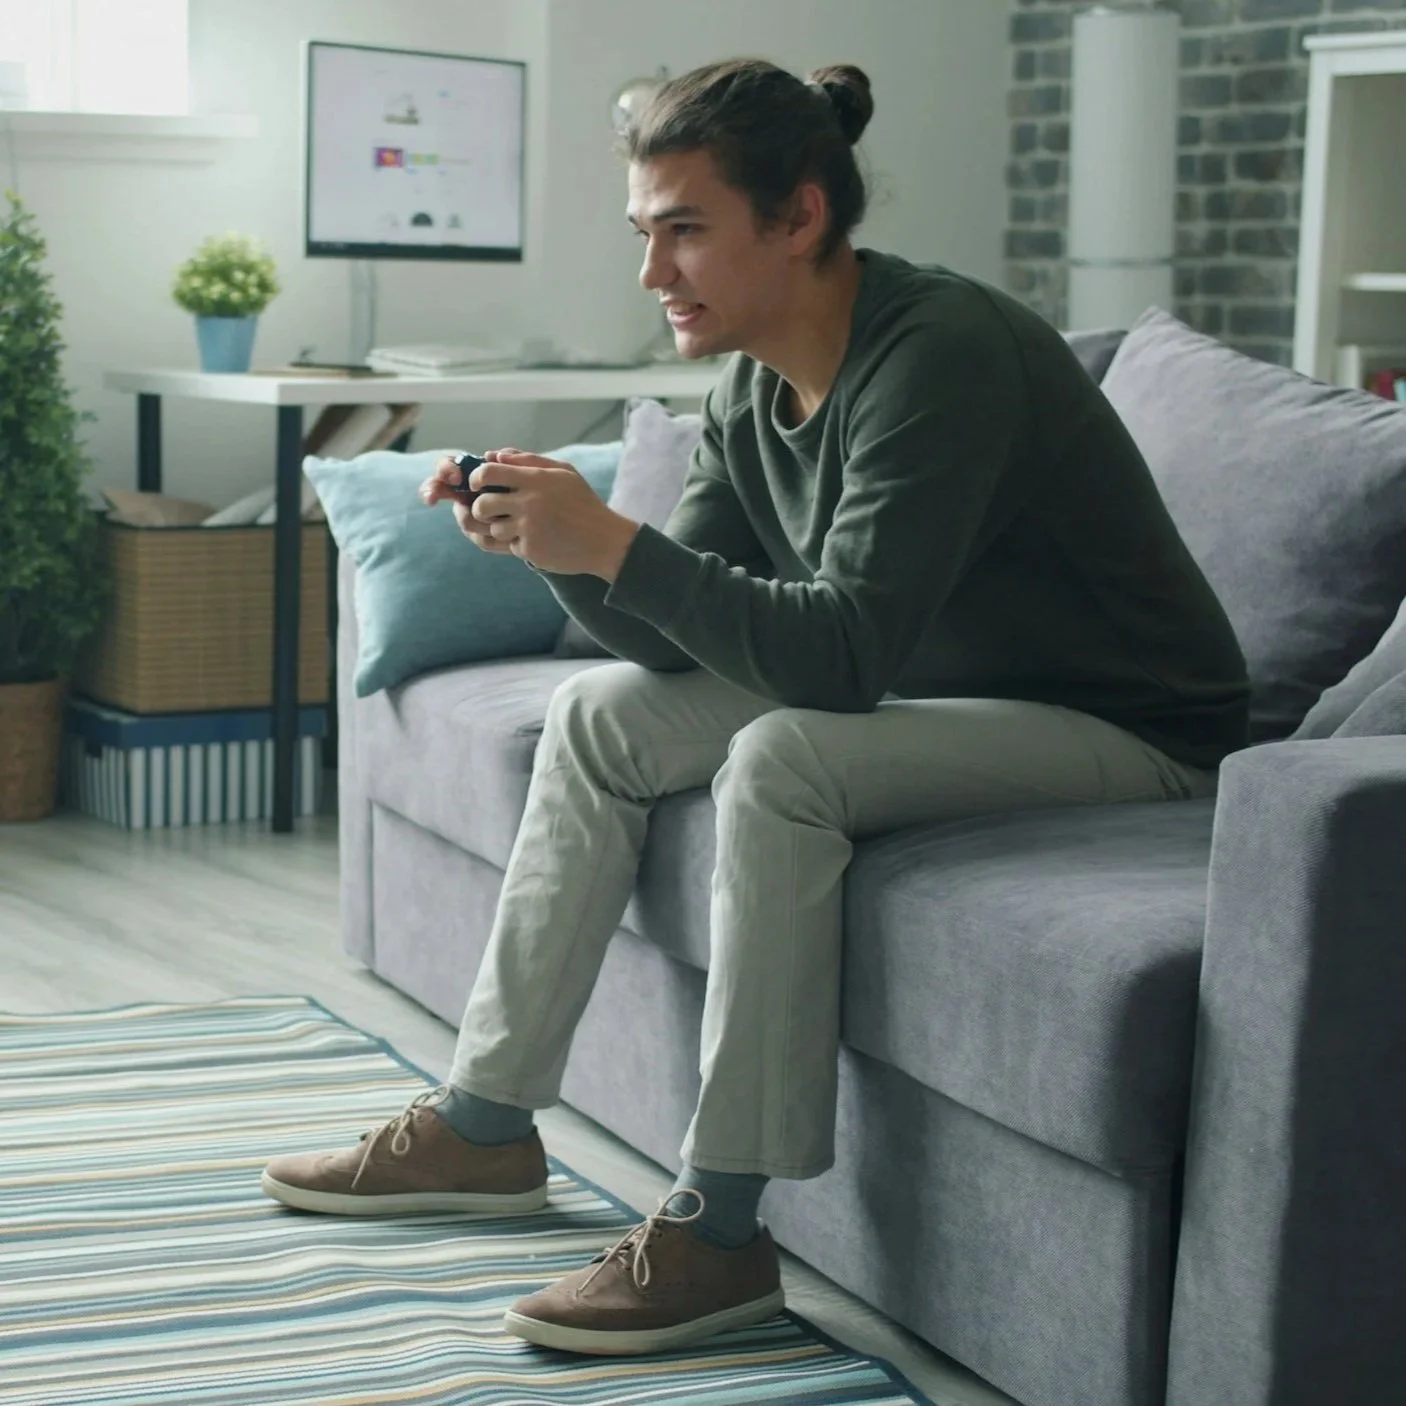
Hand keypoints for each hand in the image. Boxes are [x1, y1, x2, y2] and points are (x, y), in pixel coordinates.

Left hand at [423, 447, 636, 575]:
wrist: (605, 540)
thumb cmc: (583, 503)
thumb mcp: (563, 472)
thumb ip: (527, 459)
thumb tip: (492, 455)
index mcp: (536, 479)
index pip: (487, 474)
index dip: (475, 478)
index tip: (477, 485)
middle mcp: (529, 503)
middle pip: (482, 505)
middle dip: (480, 509)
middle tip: (490, 511)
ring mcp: (529, 529)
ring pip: (492, 530)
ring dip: (500, 529)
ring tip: (519, 526)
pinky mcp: (531, 550)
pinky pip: (509, 547)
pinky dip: (517, 544)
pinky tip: (535, 540)